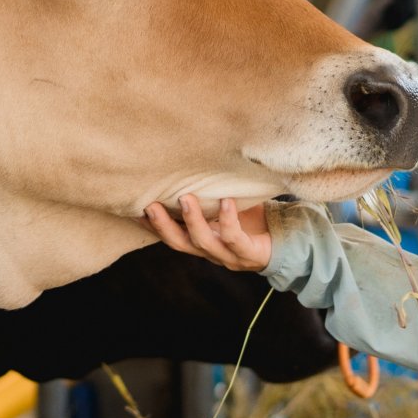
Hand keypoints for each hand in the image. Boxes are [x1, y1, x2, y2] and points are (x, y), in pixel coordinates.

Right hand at [142, 193, 272, 272]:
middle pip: (180, 242)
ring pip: (204, 241)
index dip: (151, 226)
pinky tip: (226, 202)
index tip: (133, 209)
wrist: (285, 239)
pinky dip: (228, 220)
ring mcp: (228, 254)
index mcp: (202, 239)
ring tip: (186, 198)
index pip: (171, 234)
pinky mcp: (249, 254)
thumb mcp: (224, 206)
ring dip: (192, 220)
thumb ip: (208, 194)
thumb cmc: (251, 219)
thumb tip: (189, 163)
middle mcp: (211, 250)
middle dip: (163, 225)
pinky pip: (235, 238)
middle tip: (150, 205)